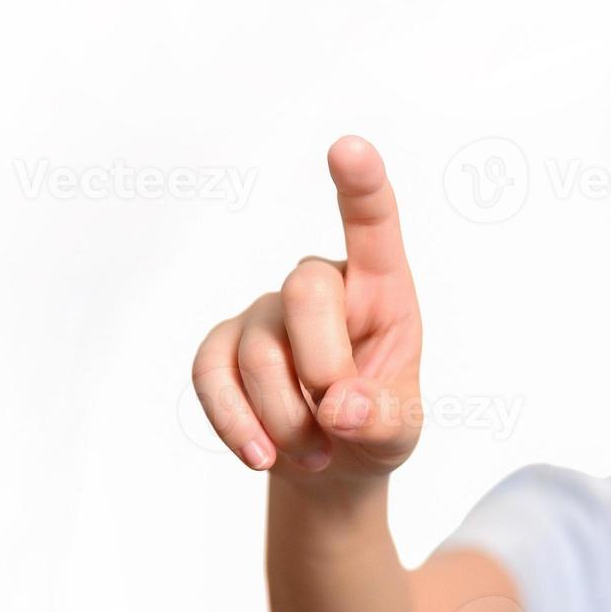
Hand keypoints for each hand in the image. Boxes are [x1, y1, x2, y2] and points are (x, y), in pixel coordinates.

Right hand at [192, 136, 422, 478]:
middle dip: (324, 368)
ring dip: (289, 421)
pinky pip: (211, 375)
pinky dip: (237, 425)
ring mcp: (265, 312)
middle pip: (307, 291)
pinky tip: (261, 456)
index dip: (361, 186)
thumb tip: (341, 407)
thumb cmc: (373, 427)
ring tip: (316, 451)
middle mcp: (320, 285)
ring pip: (262, 352)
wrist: (328, 464)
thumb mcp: (399, 432)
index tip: (349, 147)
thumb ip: (384, 418)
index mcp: (380, 289)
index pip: (373, 225)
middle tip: (339, 419)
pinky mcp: (221, 345)